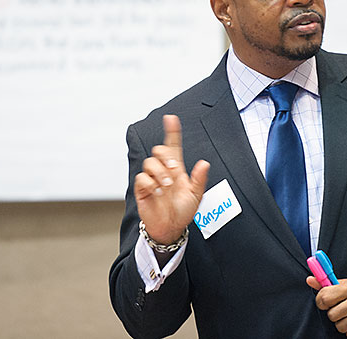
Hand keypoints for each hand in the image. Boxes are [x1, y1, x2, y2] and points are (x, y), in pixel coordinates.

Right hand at [134, 114, 208, 244]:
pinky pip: (141, 178)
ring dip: (160, 173)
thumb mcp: (196, 195)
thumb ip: (199, 179)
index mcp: (176, 169)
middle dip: (166, 157)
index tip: (171, 118)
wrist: (171, 228)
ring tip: (167, 187)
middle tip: (174, 170)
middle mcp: (163, 171)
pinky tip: (157, 192)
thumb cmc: (182, 211)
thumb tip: (204, 163)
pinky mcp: (142, 189)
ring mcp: (152, 179)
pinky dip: (150, 183)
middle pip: (159, 150)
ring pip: (150, 163)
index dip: (172, 131)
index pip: (173, 145)